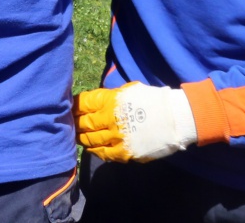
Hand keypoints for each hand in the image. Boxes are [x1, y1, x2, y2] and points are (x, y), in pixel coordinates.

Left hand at [75, 83, 197, 162]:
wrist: (176, 118)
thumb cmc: (152, 100)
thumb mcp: (128, 90)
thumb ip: (110, 96)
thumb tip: (95, 101)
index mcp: (109, 101)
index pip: (82, 104)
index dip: (73, 107)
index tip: (68, 109)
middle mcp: (109, 119)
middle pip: (83, 124)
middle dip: (74, 124)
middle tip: (69, 125)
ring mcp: (116, 138)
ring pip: (90, 140)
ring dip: (82, 138)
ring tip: (76, 137)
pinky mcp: (125, 152)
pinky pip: (104, 154)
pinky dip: (96, 151)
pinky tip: (92, 148)